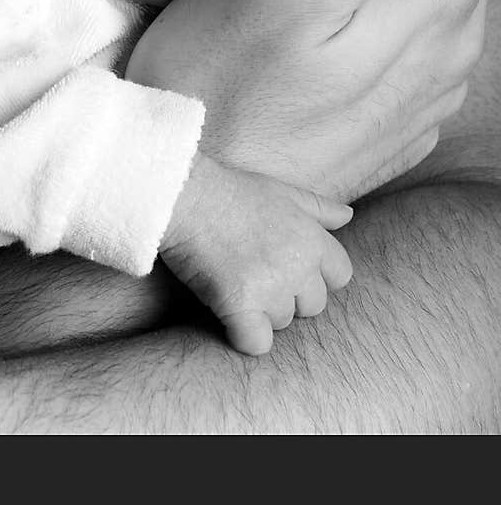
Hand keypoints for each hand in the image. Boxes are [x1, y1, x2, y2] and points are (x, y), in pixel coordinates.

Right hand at [161, 153, 352, 354]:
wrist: (184, 195)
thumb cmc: (230, 190)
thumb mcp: (281, 190)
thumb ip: (318, 208)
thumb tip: (349, 215)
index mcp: (312, 237)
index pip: (340, 276)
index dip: (316, 275)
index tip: (289, 268)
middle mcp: (298, 264)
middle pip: (312, 306)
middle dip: (289, 296)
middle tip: (255, 274)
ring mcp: (270, 287)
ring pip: (282, 323)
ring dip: (261, 312)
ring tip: (235, 281)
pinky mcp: (240, 305)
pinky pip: (256, 343)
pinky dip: (243, 336)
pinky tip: (227, 313)